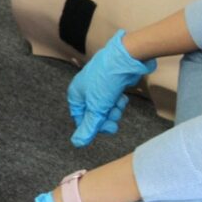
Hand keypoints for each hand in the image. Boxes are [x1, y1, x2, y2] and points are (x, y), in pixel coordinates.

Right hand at [68, 30, 156, 146]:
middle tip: (114, 115)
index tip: (105, 128)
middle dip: (106, 117)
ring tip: (118, 103)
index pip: (81, 120)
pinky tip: (122, 97)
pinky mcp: (110, 85)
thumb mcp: (96, 107)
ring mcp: (98, 87)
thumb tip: (78, 142)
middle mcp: (84, 91)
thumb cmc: (106, 78)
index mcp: (75, 95)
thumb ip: (89, 126)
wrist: (125, 58)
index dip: (93, 126)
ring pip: (105, 109)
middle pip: (94, 115)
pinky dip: (118, 101)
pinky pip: (112, 100)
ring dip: (114, 110)